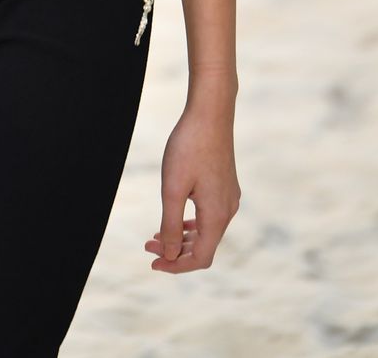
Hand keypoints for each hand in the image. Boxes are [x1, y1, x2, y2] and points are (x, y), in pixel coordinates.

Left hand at [145, 100, 240, 271]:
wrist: (210, 112)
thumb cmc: (188, 147)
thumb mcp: (173, 188)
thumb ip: (170, 225)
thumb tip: (170, 255)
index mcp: (217, 215)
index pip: (200, 258)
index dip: (176, 266)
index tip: (152, 262)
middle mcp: (228, 210)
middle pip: (204, 246)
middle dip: (176, 251)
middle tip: (148, 246)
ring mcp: (229, 197)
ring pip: (207, 231)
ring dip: (182, 237)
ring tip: (157, 235)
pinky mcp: (226, 184)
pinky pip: (210, 215)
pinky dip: (192, 223)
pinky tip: (176, 217)